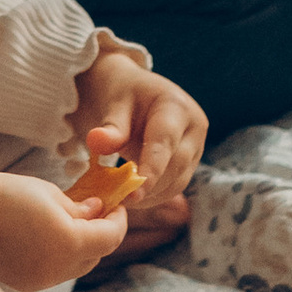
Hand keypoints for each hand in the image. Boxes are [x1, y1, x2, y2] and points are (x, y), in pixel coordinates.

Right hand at [0, 164, 131, 291]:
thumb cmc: (2, 194)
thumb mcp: (49, 193)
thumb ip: (80, 208)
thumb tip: (98, 213)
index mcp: (68, 242)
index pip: (111, 237)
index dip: (119, 220)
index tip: (117, 205)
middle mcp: (58, 269)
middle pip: (96, 256)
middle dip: (101, 235)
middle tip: (97, 212)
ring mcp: (40, 281)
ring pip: (77, 267)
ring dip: (81, 248)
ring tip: (71, 223)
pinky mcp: (25, 284)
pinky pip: (55, 273)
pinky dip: (60, 257)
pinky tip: (46, 237)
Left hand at [72, 48, 207, 199]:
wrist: (129, 89)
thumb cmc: (119, 93)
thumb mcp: (112, 103)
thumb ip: (110, 126)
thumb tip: (96, 142)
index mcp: (176, 106)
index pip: (165, 144)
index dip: (151, 170)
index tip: (133, 194)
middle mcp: (194, 126)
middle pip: (176, 166)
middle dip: (150, 187)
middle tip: (121, 201)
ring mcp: (195, 145)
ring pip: (178, 180)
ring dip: (152, 195)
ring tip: (123, 200)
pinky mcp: (189, 160)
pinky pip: (175, 184)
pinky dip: (154, 194)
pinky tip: (133, 198)